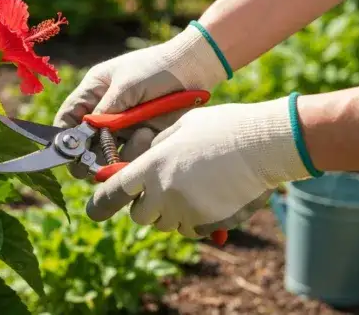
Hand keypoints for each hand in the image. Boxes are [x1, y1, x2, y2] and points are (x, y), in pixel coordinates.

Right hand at [53, 22, 228, 178]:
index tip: (69, 151)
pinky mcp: (142, 139)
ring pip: (107, 155)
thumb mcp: (125, 85)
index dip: (65, 137)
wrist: (195, 69)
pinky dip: (138, 151)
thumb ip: (104, 111)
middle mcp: (104, 113)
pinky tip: (150, 134)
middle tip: (95, 162)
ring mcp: (123, 128)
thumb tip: (84, 134)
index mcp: (93, 92)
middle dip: (88, 154)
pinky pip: (131, 157)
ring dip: (117, 152)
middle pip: (84, 144)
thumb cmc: (156, 67)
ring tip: (141, 133)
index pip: (68, 118)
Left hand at [85, 96, 312, 236]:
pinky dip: (191, 221)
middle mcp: (163, 192)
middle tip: (160, 190)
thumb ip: (154, 148)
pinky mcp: (207, 223)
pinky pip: (188, 230)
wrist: (264, 144)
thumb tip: (139, 160)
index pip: (114, 193)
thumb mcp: (179, 127)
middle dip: (144, 205)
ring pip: (164, 224)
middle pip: (138, 215)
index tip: (94, 210)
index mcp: (152, 166)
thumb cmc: (221, 129)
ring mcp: (185, 211)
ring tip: (191, 188)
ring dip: (169, 212)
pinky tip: (206, 199)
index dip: (100, 203)